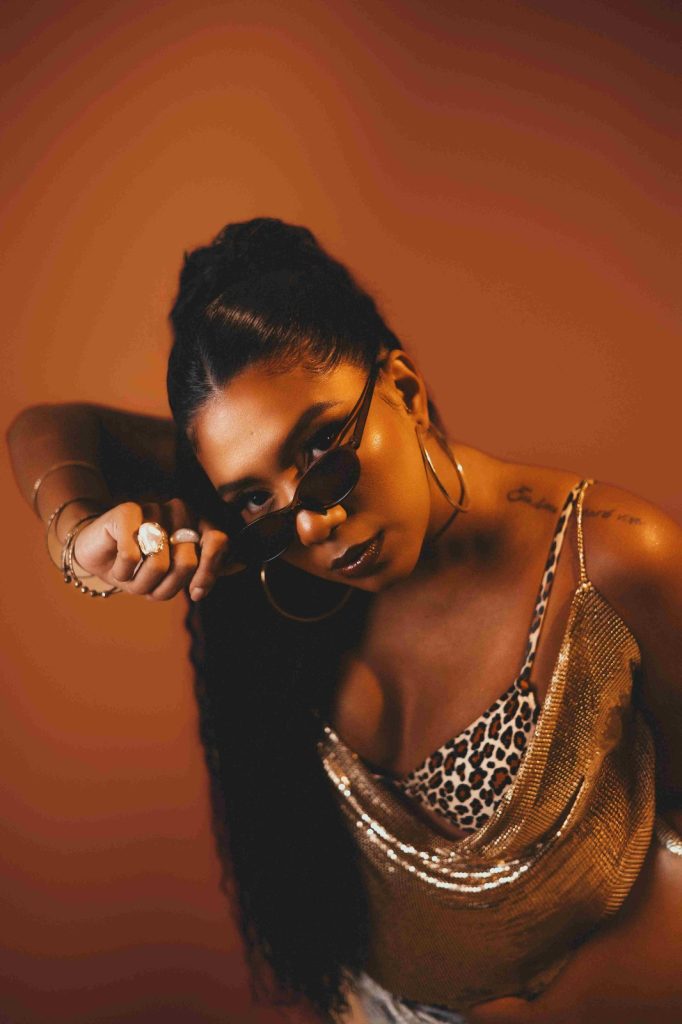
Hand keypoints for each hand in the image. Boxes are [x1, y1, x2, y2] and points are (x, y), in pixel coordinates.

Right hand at [70, 499, 245, 600]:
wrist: (98, 552)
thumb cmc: (140, 566)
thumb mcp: (171, 577)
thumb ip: (199, 573)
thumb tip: (219, 578)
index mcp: (197, 524)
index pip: (218, 542)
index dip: (209, 571)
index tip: (196, 591)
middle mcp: (179, 512)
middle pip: (187, 563)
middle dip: (164, 586)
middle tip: (148, 582)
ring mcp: (153, 508)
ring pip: (159, 564)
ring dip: (141, 582)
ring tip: (131, 573)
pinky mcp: (126, 511)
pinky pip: (132, 557)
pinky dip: (123, 572)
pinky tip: (118, 565)